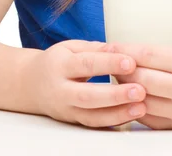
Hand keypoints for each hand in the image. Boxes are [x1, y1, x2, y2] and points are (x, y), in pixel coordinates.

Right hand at [25, 39, 147, 127]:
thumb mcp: (71, 47)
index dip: (108, 63)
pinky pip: (93, 124)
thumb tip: (121, 49)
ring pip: (91, 116)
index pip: (86, 64)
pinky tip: (131, 115)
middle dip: (115, 94)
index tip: (131, 62)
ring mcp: (65, 109)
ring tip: (141, 106)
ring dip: (118, 113)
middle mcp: (60, 90)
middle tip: (140, 90)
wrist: (30, 84)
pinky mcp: (72, 121)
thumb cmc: (57, 61)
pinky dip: (113, 121)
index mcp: (60, 65)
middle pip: (88, 96)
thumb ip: (95, 49)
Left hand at [109, 42, 171, 129]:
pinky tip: (130, 97)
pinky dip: (136, 107)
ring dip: (125, 90)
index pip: (147, 55)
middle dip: (120, 70)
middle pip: (140, 79)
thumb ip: (164, 55)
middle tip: (108, 62)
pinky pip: (150, 119)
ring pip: (142, 100)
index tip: (108, 46)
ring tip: (116, 78)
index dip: (124, 51)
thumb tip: (131, 54)